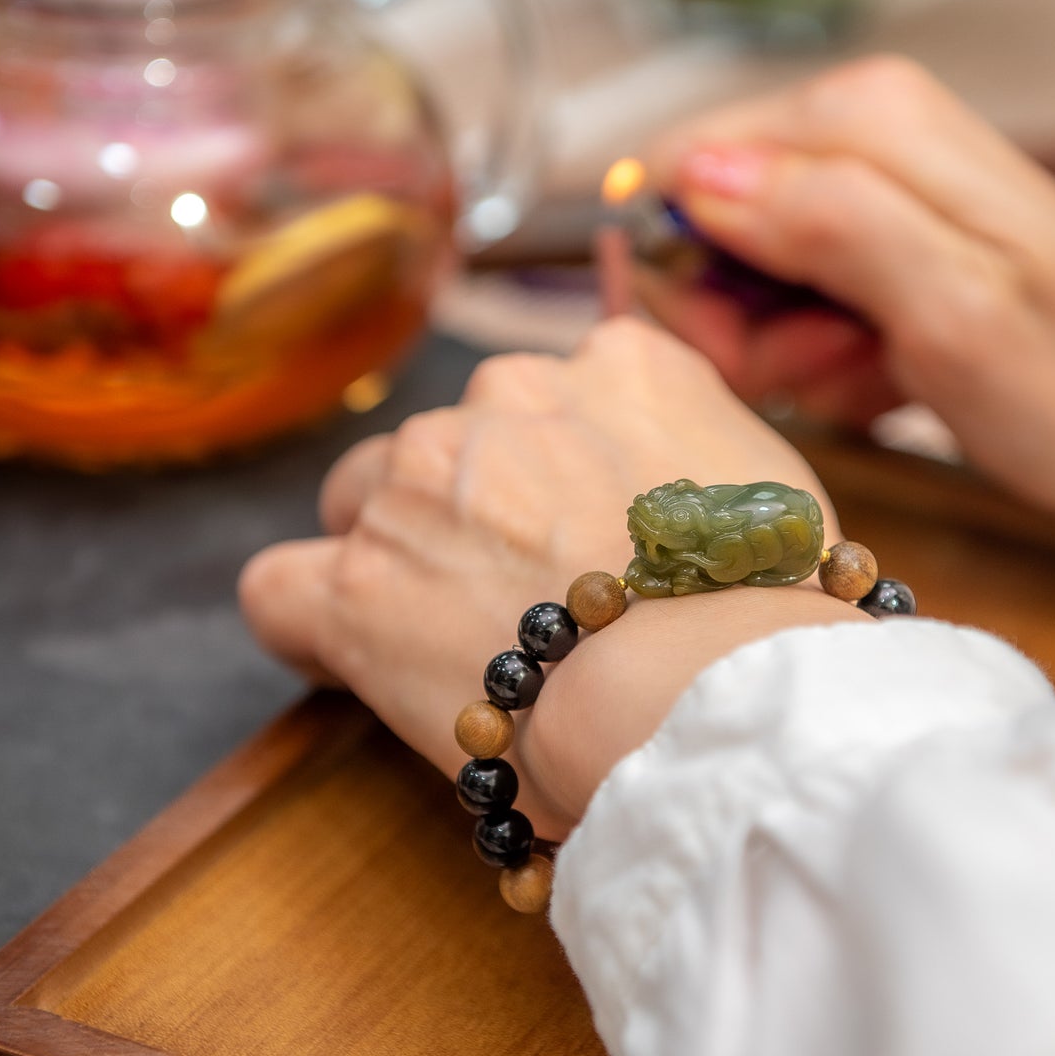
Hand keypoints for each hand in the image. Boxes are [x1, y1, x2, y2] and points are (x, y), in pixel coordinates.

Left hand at [239, 318, 860, 834]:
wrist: (711, 687)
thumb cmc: (770, 614)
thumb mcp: (772, 497)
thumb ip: (702, 460)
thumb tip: (671, 494)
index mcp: (620, 368)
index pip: (546, 393)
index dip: (542, 471)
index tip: (557, 531)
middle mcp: (509, 394)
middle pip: (449, 441)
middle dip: (464, 509)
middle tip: (513, 598)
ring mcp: (423, 478)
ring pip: (362, 500)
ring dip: (396, 559)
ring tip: (450, 643)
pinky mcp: (358, 580)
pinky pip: (282, 586)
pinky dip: (307, 623)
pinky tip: (346, 656)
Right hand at [643, 56, 1054, 550]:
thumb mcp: (951, 305)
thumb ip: (827, 224)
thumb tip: (698, 182)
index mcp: (863, 121)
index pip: (682, 168)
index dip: (686, 274)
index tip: (743, 350)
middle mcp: (858, 143)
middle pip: (705, 232)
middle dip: (743, 326)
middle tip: (827, 372)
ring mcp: (870, 206)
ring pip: (745, 288)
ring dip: (790, 358)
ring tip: (871, 378)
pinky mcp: (883, 264)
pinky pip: (794, 318)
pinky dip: (825, 369)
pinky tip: (885, 383)